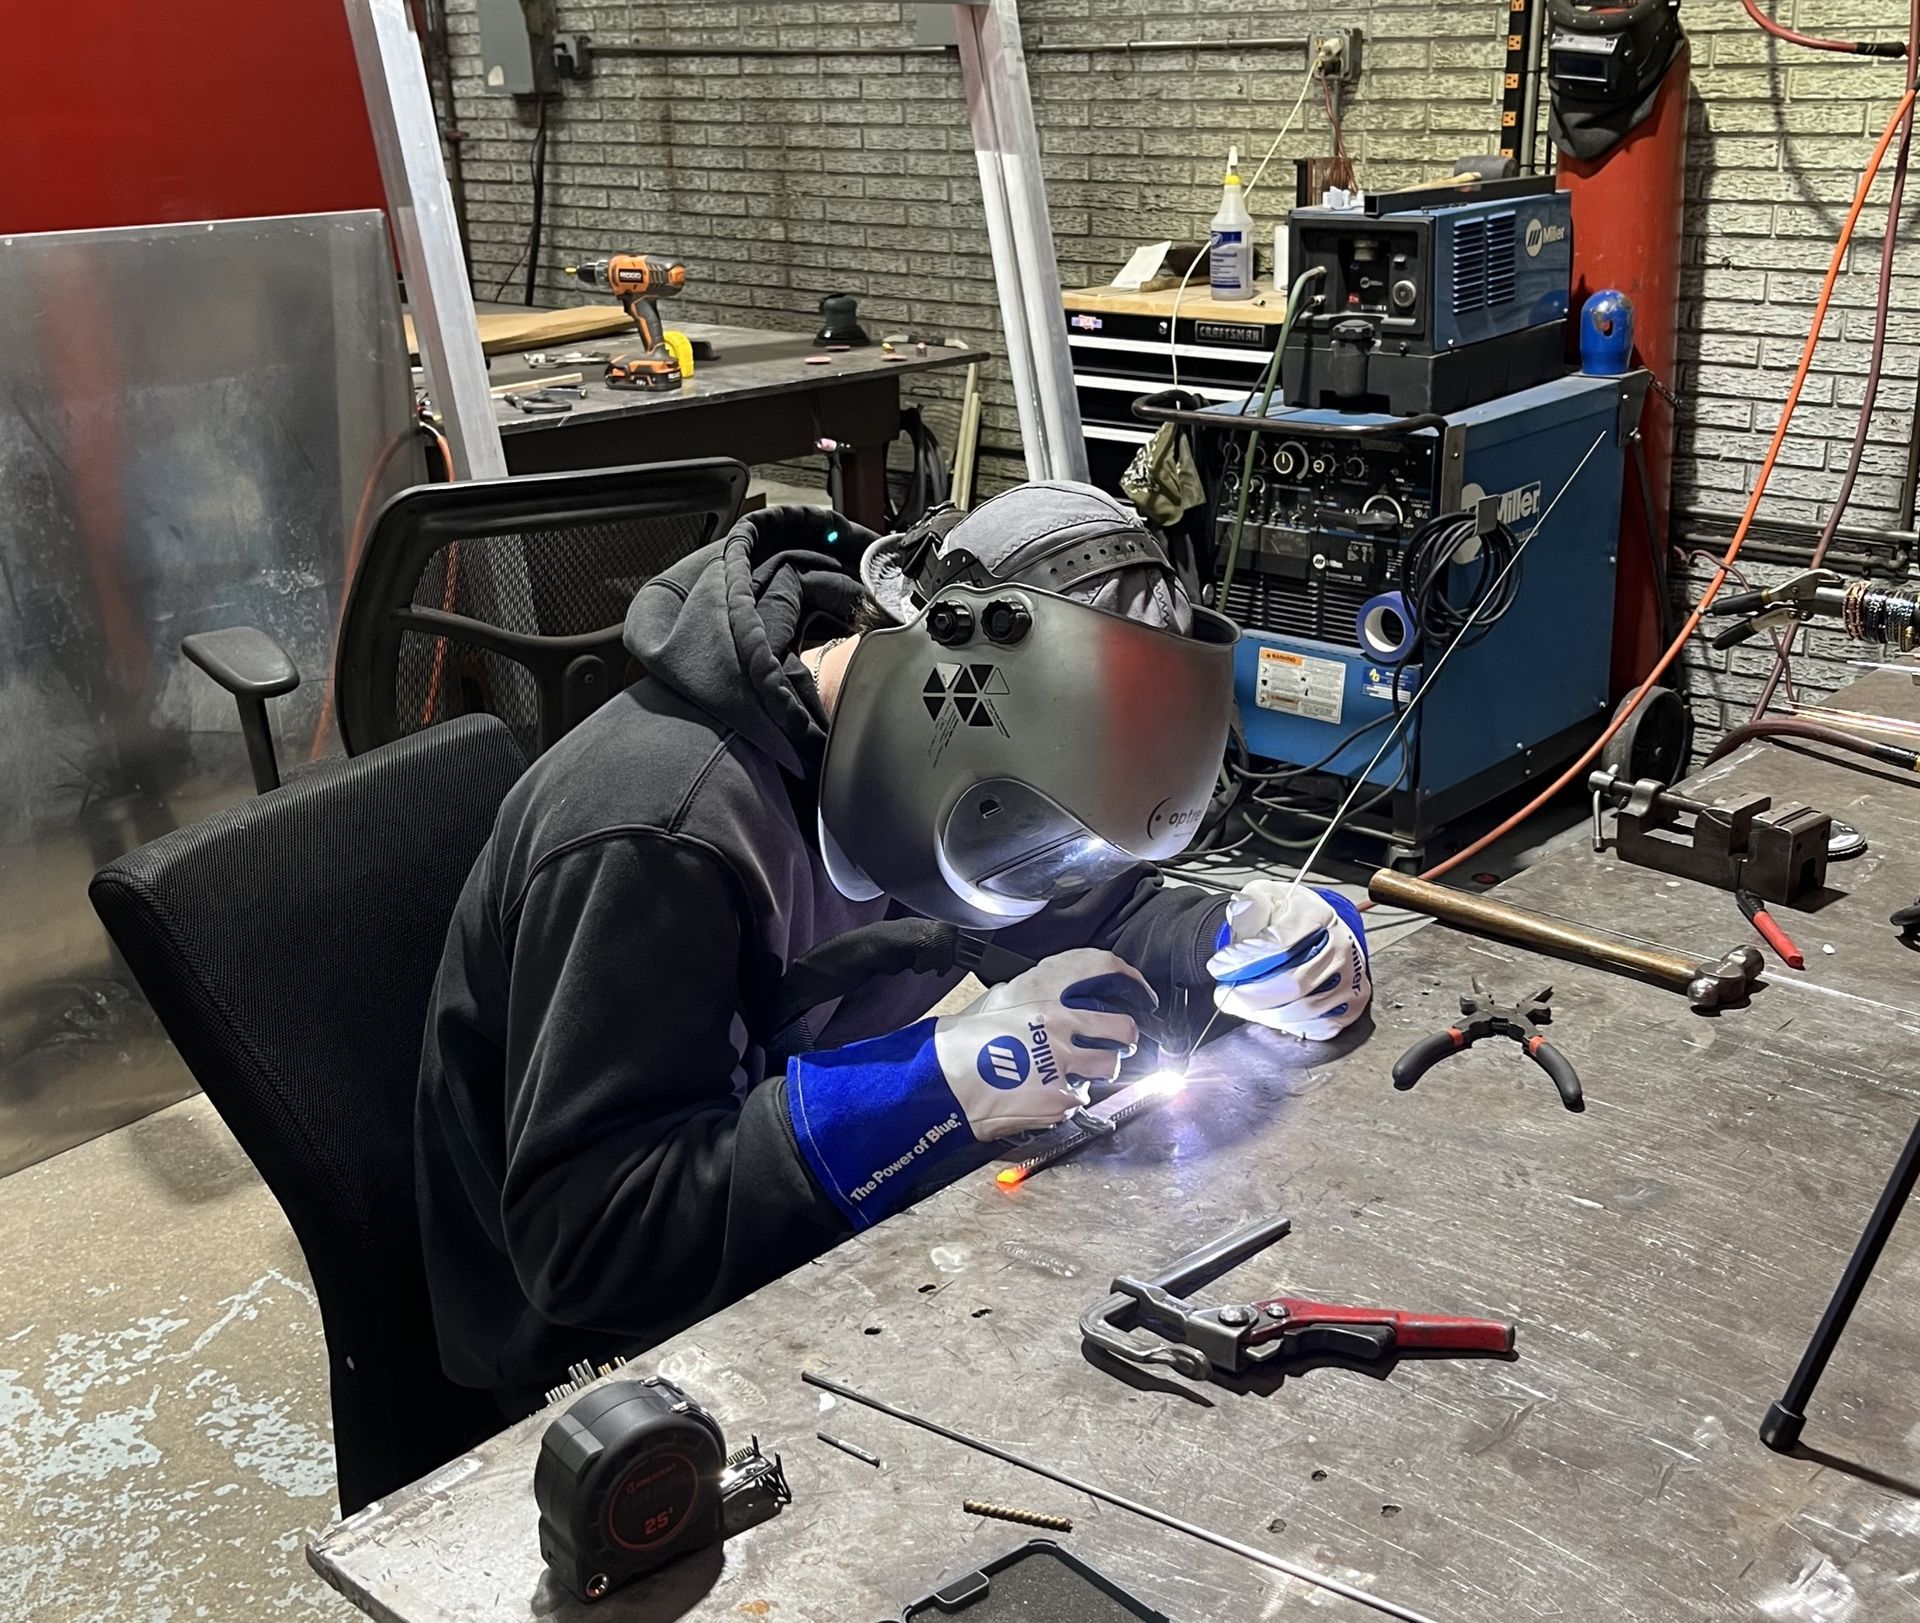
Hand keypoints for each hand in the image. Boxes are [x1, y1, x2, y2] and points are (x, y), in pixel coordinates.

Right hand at [934, 949, 1157, 1138]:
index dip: (1131, 980)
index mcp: (1043, 989)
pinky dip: (1069, 1097)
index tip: (1139, 992)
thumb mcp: (1001, 997)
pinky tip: (1048, 1092)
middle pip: (1123, 1027)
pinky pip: (1081, 1097)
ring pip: (1110, 1065)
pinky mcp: (1059, 1097)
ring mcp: (1063, 1062)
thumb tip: (1062, 996)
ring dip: (1100, 1069)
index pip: (1103, 968)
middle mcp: (1059, 1022)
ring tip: (1078, 1070)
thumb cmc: (964, 1040)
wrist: (942, 1081)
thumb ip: (1037, 994)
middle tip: (1118, 1041)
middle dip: (1126, 1037)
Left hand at [1208, 881, 1370, 1040]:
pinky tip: (1265, 1012)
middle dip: (1251, 994)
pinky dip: (1283, 1024)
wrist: (1317, 932)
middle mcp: (1340, 948)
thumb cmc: (1287, 917)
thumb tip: (1240, 920)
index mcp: (1319, 916)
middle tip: (1225, 994)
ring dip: (1262, 1012)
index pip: (1282, 944)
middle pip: (1293, 983)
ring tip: (1240, 1003)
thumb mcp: (1264, 897)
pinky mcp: (1348, 1006)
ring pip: (1302, 1009)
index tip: (1219, 966)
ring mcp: (1349, 979)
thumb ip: (1250, 907)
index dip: (1247, 959)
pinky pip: (1313, 1026)